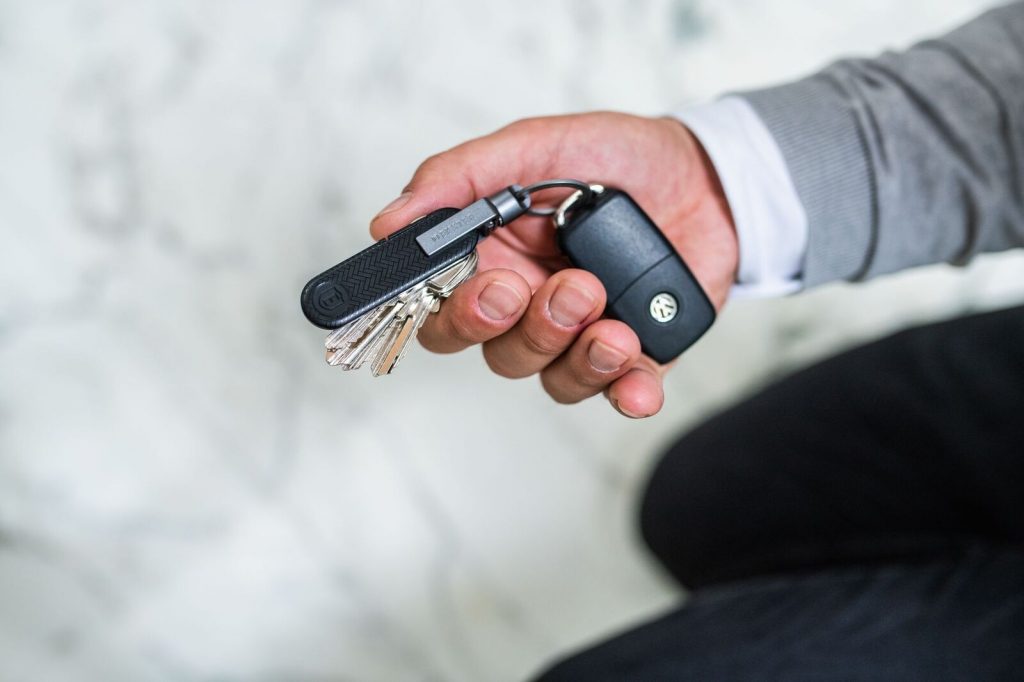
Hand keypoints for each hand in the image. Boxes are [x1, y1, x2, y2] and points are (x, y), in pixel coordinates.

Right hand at [370, 112, 736, 417]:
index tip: (492, 289)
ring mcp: (580, 336)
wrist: (704, 176)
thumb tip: (389, 222)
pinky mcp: (635, 355)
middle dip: (528, 328)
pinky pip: (620, 391)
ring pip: (553, 378)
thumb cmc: (613, 158)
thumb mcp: (534, 145)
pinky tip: (638, 382)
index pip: (442, 313)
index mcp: (492, 262)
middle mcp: (529, 307)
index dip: (456, 315)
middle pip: (497, 353)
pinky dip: (628, 393)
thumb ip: (461, 178)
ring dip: (580, 355)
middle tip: (568, 288)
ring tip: (613, 320)